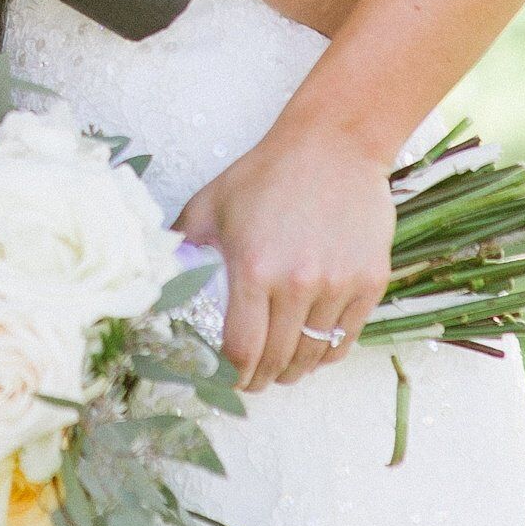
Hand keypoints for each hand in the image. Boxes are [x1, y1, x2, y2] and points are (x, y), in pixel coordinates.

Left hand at [177, 121, 394, 391]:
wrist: (334, 144)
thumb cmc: (267, 173)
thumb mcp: (210, 203)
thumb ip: (181, 245)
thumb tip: (154, 280)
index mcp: (253, 268)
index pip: (241, 350)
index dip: (232, 375)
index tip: (226, 379)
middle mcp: (298, 283)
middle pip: (278, 361)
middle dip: (261, 379)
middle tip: (252, 381)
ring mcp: (339, 284)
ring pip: (314, 356)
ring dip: (294, 370)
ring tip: (282, 368)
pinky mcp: (370, 282)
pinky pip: (346, 339)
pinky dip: (327, 353)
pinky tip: (313, 349)